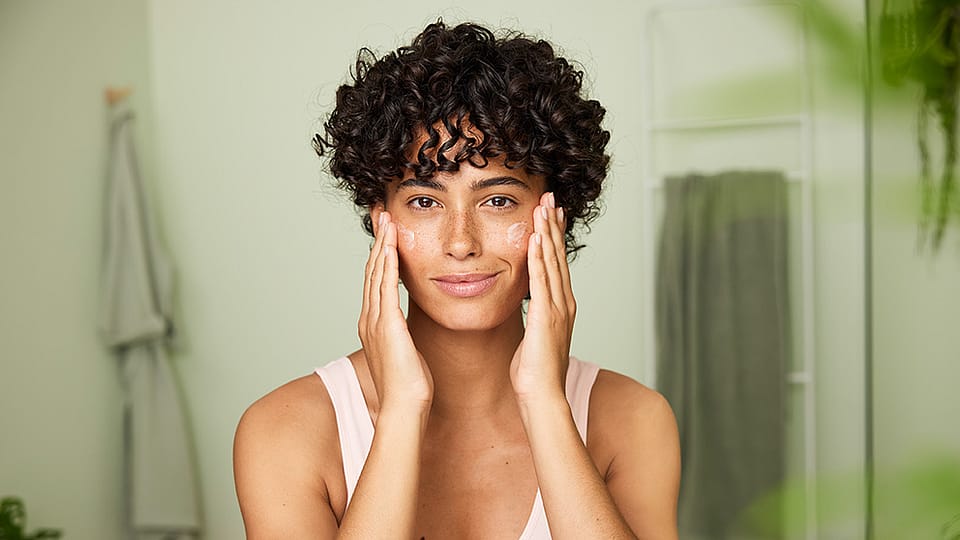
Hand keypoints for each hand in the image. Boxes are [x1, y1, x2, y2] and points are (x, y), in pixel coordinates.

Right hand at [359, 211, 433, 411]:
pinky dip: (387, 263)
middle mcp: (369, 318)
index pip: (375, 281)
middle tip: (381, 215)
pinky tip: (391, 246)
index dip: (379, 255)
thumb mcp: (405, 352)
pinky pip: (386, 286)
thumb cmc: (409, 386)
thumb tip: (407, 330)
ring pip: (376, 273)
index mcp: (373, 324)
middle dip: (377, 241)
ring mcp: (375, 320)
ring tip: (386, 220)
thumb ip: (403, 336)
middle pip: (371, 270)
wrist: (404, 406)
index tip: (385, 233)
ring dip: (381, 244)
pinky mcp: (387, 324)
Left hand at [510, 192, 574, 404]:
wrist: (542, 397)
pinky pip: (541, 281)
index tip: (551, 213)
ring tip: (543, 206)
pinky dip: (539, 257)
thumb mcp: (535, 338)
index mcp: (561, 307)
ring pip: (552, 262)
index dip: (554, 236)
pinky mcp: (546, 317)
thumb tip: (530, 310)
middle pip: (558, 256)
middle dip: (553, 225)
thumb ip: (535, 319)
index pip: (557, 264)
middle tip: (550, 197)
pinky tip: (535, 238)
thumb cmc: (534, 373)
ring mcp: (557, 309)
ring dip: (547, 232)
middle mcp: (564, 303)